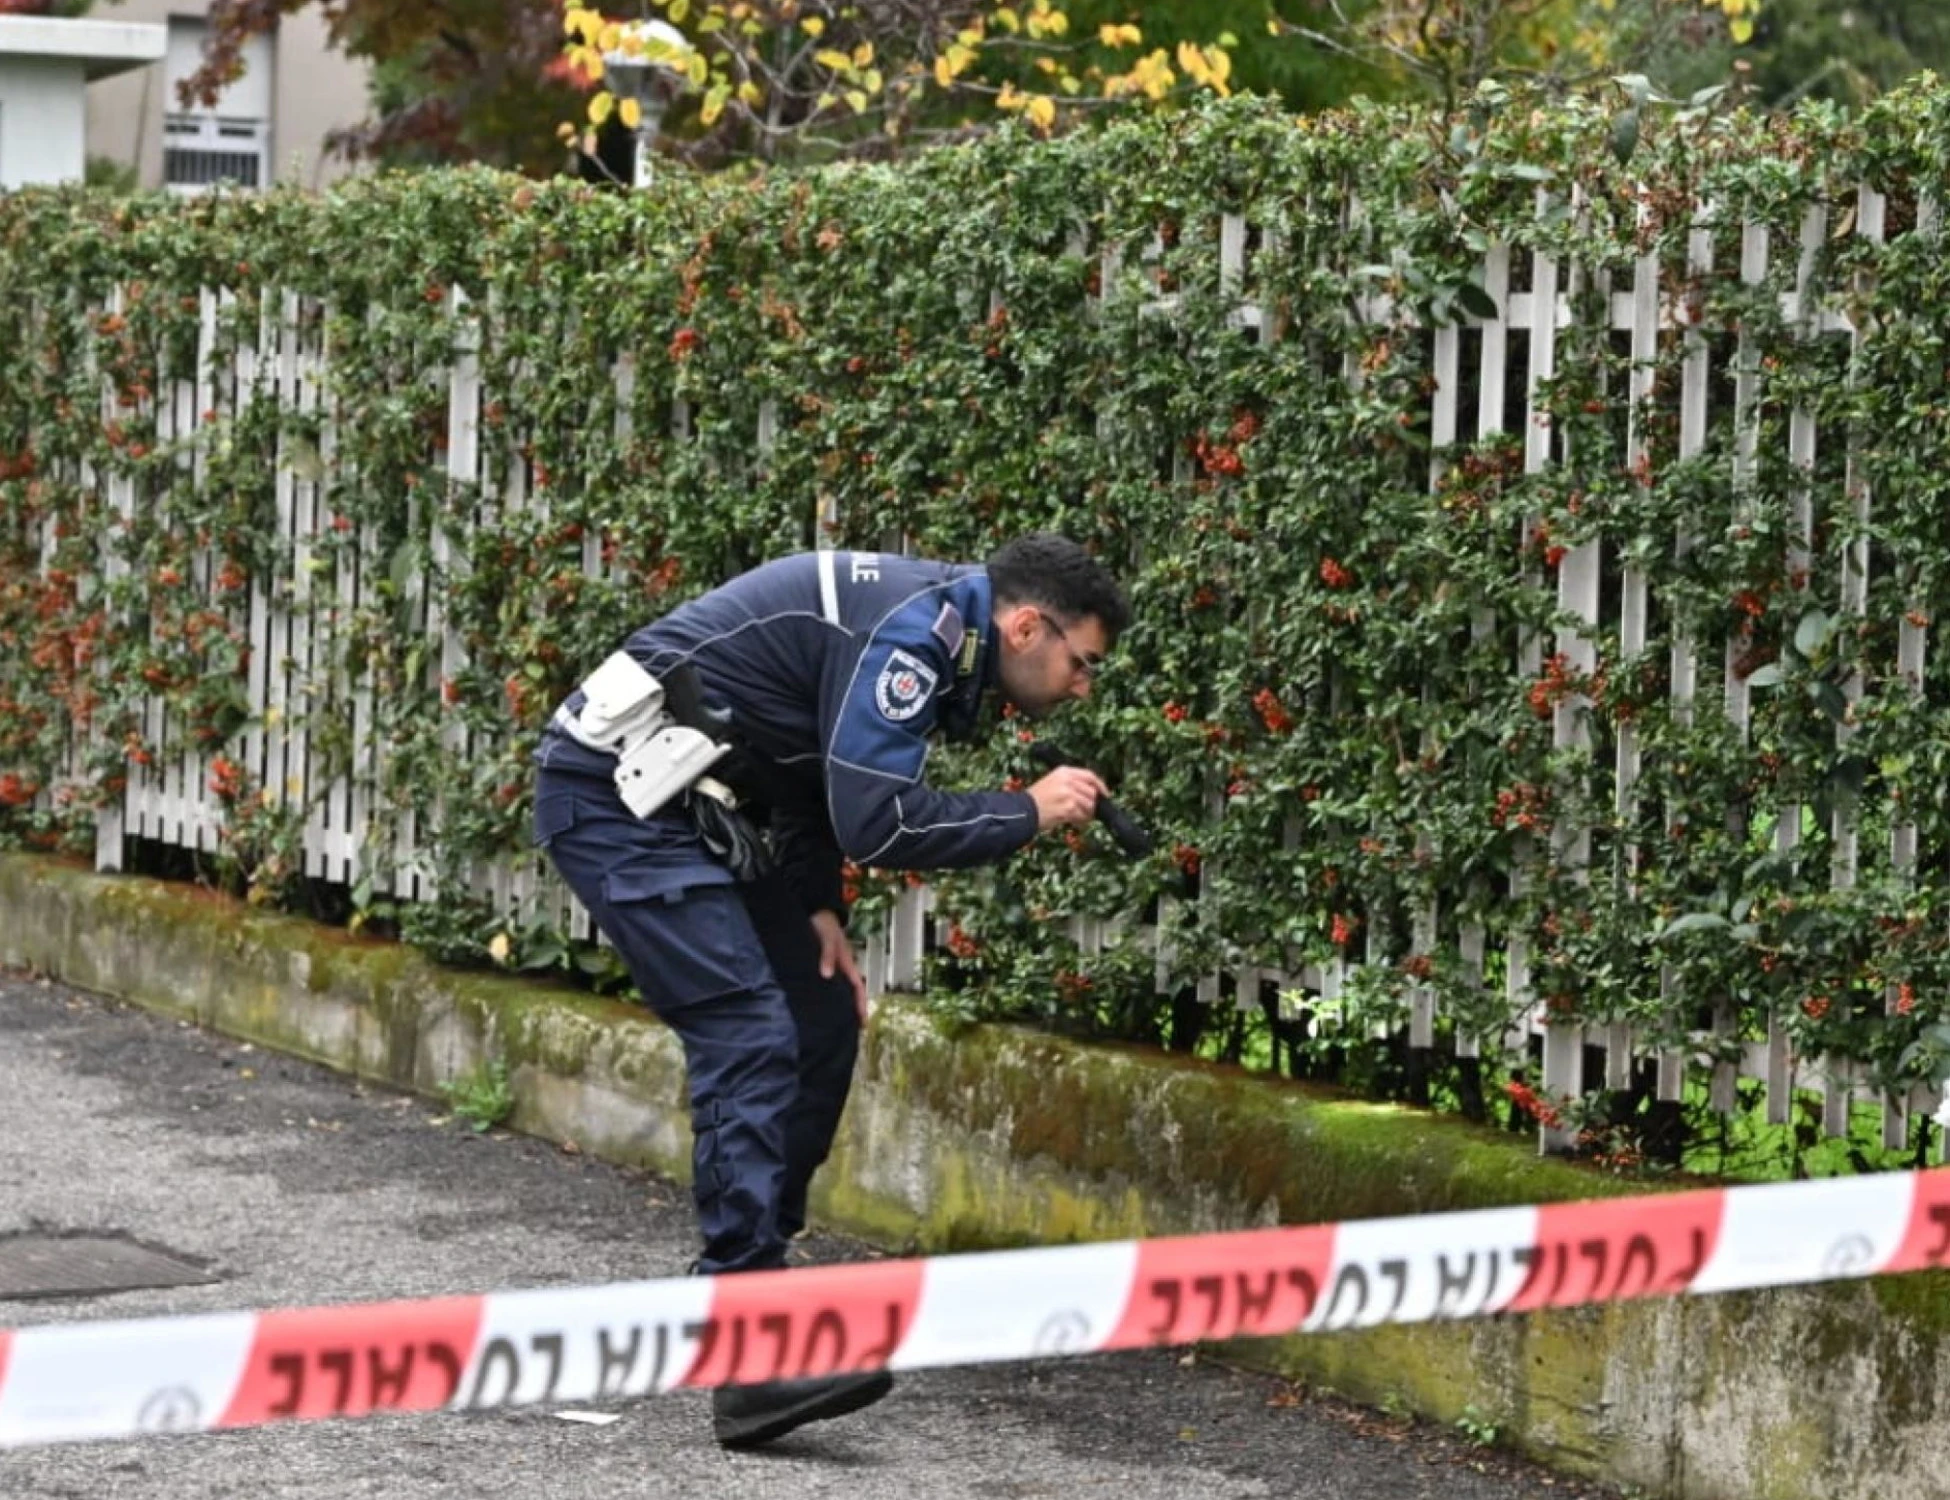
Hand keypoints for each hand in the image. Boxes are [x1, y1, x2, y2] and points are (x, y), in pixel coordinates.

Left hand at [811, 909, 868, 1024]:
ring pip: (838, 988)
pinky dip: (826, 993)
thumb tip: (827, 975)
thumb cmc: (823, 921)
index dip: (861, 1004)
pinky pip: (825, 983)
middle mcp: (840, 966)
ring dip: (839, 1002)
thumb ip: (828, 955)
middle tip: (849, 1029)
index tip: (863, 1022)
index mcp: (846, 961)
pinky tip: (818, 1002)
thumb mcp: (827, 937)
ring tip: (834, 1020)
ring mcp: (830, 965)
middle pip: (850, 991)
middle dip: (852, 1009)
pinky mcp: (819, 963)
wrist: (813, 908)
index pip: (858, 987)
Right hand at [1027, 765, 1106, 831]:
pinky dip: (1081, 821)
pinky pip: (1082, 815)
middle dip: (1092, 804)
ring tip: (1078, 817)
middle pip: (1092, 792)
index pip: (1089, 775)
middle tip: (1087, 811)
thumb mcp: (1052, 782)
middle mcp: (1067, 780)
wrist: (1023, 810)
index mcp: (1064, 771)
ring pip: (1089, 805)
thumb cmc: (1036, 799)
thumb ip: (1071, 783)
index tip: (1105, 794)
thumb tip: (1090, 792)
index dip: (1100, 786)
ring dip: (1087, 814)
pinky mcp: (1068, 807)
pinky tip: (1074, 821)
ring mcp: (1069, 794)